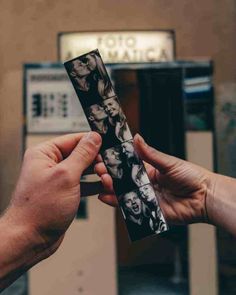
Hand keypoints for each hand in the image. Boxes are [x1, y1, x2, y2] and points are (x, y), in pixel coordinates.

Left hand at [5, 132, 101, 257]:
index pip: (74, 139)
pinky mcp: (65, 193)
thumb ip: (82, 155)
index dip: (92, 142)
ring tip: (108, 180)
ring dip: (98, 175)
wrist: (30, 239)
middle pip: (81, 154)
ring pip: (84, 170)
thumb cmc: (39, 209)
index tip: (109, 145)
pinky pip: (83, 184)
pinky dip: (94, 186)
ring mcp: (58, 179)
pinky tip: (104, 188)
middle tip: (107, 170)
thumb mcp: (66, 176)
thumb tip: (94, 137)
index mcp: (45, 153)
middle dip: (97, 162)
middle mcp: (50, 164)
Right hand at [95, 134, 215, 224]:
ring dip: (111, 188)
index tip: (103, 156)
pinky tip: (106, 197)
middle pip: (123, 180)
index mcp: (149, 171)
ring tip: (103, 181)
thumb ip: (150, 154)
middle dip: (110, 174)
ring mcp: (146, 198)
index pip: (128, 166)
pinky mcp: (148, 210)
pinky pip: (131, 207)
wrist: (204, 196)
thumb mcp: (169, 162)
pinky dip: (117, 203)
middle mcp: (145, 184)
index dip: (116, 162)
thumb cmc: (191, 176)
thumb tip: (136, 138)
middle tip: (100, 169)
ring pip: (124, 193)